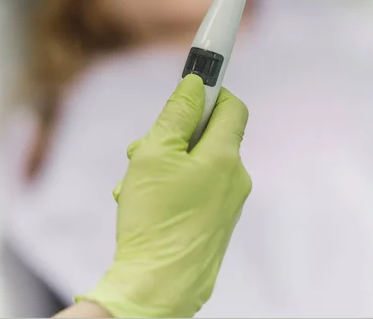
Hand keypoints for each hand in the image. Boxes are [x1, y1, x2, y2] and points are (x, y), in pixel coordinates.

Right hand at [78, 75, 250, 317]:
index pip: (232, 106)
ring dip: (166, 164)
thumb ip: (177, 113)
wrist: (156, 288)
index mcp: (224, 156)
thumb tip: (196, 84)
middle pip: (208, 135)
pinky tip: (145, 203)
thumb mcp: (155, 153)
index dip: (211, 92)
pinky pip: (197, 189)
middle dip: (175, 135)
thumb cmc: (154, 219)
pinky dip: (173, 187)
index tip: (191, 87)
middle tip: (144, 149)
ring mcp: (227, 204)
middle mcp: (234, 178)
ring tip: (138, 184)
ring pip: (197, 163)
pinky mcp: (216, 223)